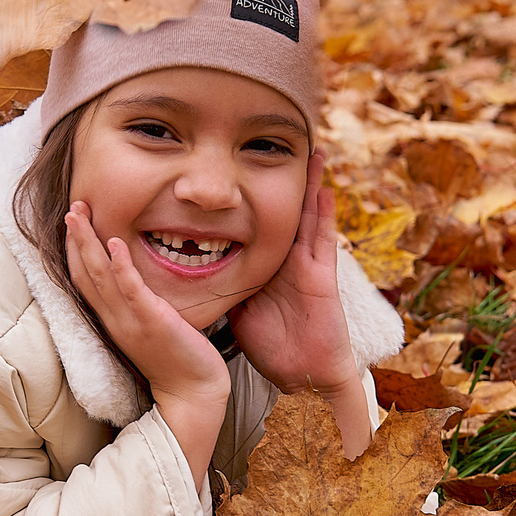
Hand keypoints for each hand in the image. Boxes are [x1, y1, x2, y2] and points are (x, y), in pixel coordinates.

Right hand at [66, 201, 231, 473]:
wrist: (192, 393)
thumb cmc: (177, 359)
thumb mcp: (150, 326)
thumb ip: (139, 304)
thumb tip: (139, 279)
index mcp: (112, 319)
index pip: (83, 279)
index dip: (75, 249)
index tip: (74, 221)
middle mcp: (114, 319)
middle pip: (84, 272)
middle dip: (75, 237)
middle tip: (73, 206)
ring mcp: (130, 321)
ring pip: (99, 276)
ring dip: (88, 242)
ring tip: (80, 213)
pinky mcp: (152, 321)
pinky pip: (131, 289)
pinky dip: (121, 265)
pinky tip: (117, 242)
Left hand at [234, 153, 373, 456]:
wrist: (302, 374)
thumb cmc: (272, 345)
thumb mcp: (239, 308)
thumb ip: (222, 286)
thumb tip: (190, 272)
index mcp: (268, 265)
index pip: (259, 223)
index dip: (255, 196)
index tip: (246, 167)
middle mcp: (288, 259)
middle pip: (284, 210)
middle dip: (285, 179)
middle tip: (282, 141)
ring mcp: (307, 265)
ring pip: (308, 216)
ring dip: (312, 184)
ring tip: (314, 151)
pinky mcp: (321, 277)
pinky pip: (324, 241)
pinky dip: (326, 214)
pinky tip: (326, 189)